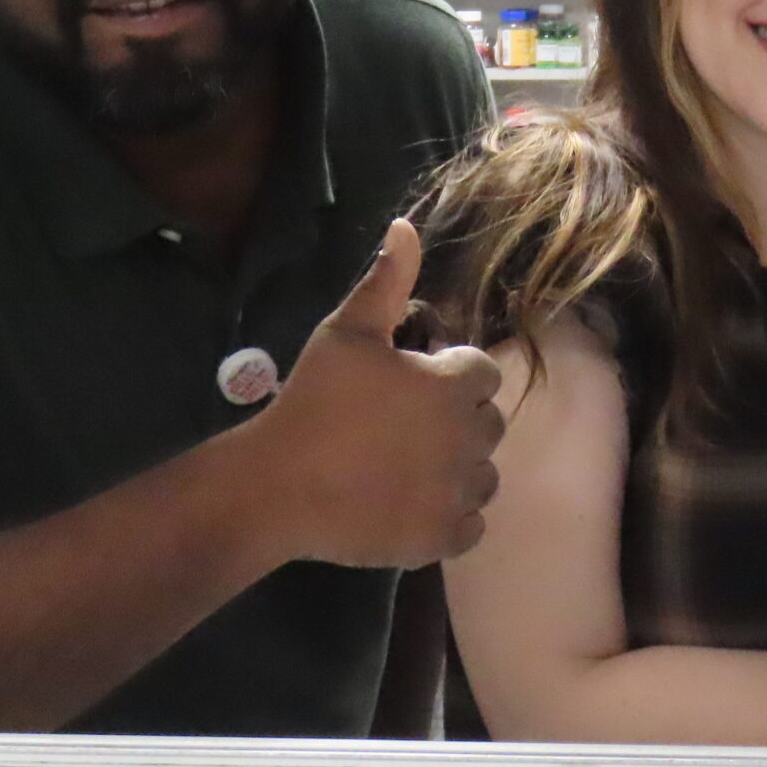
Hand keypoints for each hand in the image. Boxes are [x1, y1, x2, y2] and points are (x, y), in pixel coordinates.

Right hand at [254, 219, 506, 569]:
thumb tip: (406, 227)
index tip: (410, 385)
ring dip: (459, 469)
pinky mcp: (441, 539)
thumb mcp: (347, 331)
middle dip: (457, 420)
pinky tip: (414, 503)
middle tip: (404, 426)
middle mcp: (469, 441)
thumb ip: (386, 281)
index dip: (451, 375)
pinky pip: (472, 526)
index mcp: (454, 386)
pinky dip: (452, 517)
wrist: (278, 484)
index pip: (482, 372)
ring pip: (484, 476)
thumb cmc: (314, 401)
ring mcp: (457, 494)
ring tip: (409, 466)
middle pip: (488, 423)